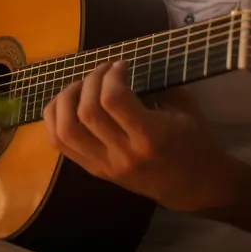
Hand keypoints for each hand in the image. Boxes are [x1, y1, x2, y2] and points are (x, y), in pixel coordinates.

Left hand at [42, 60, 244, 213]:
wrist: (194, 188)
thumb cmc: (194, 142)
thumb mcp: (186, 108)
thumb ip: (157, 83)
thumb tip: (124, 63)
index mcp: (150, 137)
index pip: (113, 100)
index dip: (111, 74)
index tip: (120, 65)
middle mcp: (123, 154)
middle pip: (86, 112)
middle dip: (90, 80)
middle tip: (103, 70)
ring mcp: (104, 165)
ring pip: (64, 131)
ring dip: (66, 99)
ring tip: (81, 86)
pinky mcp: (94, 170)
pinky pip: (60, 144)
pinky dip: (56, 118)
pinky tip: (69, 103)